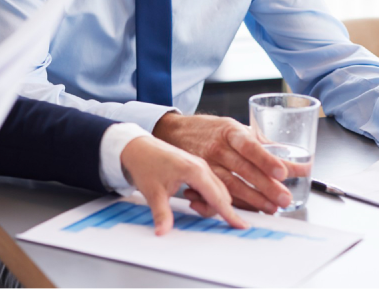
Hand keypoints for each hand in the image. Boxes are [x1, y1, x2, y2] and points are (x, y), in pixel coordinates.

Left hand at [120, 134, 247, 235]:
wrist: (136, 146)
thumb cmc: (145, 164)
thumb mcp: (153, 193)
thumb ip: (162, 214)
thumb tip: (162, 232)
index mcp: (195, 171)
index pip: (218, 198)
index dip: (230, 214)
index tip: (242, 226)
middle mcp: (202, 167)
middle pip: (221, 195)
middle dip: (211, 208)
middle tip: (191, 206)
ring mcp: (200, 165)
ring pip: (216, 190)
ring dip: (207, 201)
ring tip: (187, 197)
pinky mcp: (197, 166)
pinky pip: (210, 184)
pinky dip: (204, 194)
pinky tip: (187, 192)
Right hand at [152, 113, 291, 213]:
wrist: (175, 131)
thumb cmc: (211, 130)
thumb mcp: (233, 127)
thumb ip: (260, 142)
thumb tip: (292, 157)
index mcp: (229, 131)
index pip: (249, 145)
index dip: (266, 159)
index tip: (282, 172)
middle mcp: (217, 147)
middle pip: (244, 169)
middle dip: (266, 186)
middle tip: (284, 198)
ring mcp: (206, 163)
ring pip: (231, 185)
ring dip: (254, 199)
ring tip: (271, 208)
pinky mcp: (199, 177)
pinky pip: (218, 194)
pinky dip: (235, 204)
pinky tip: (250, 210)